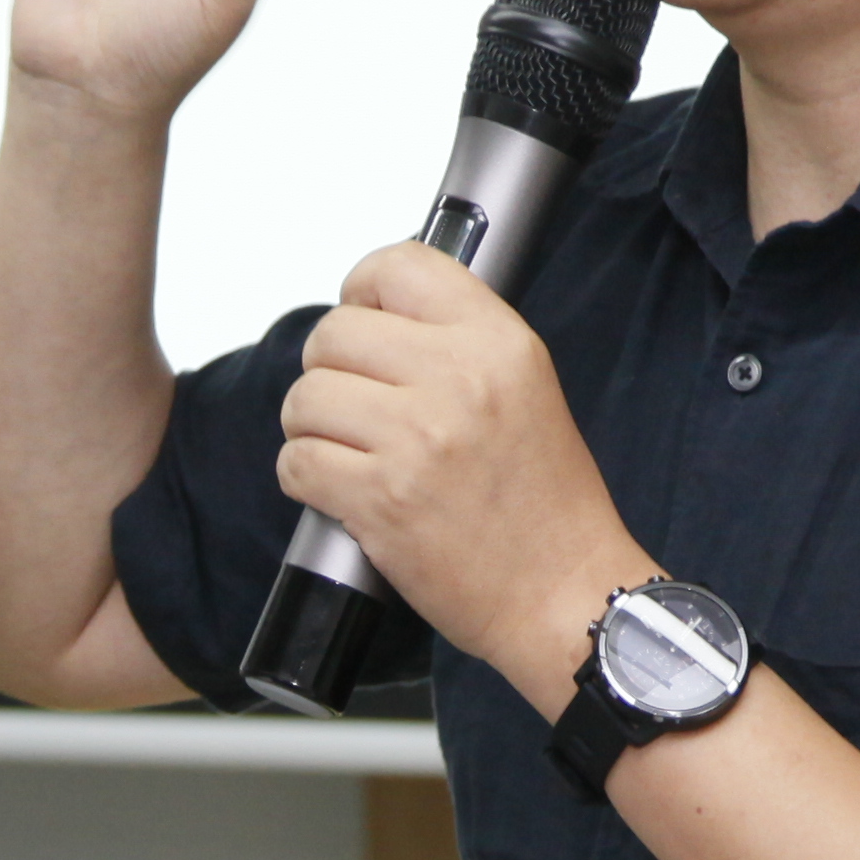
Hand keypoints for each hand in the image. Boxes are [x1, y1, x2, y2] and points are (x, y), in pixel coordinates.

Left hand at [275, 243, 651, 702]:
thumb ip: (457, 342)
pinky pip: (296, 462)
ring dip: (311, 427)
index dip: (363, 290)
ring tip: (349, 451)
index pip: (398, 267)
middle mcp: (457, 379)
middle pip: (334, 333)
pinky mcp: (379, 500)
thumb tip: (377, 314)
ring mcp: (415, 439)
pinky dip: (305, 477)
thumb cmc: (547, 504)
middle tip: (355, 406)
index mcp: (498, 342)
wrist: (563, 593)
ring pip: (304, 398)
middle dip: (330, 370)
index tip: (363, 319)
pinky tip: (340, 489)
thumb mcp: (525, 389)